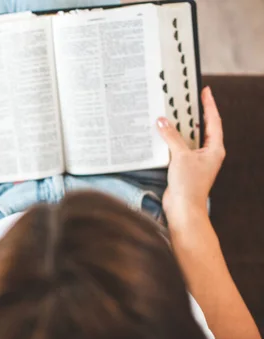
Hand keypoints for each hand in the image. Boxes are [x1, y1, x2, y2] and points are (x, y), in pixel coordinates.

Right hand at [157, 86, 224, 221]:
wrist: (183, 208)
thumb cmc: (189, 185)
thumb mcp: (181, 156)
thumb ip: (171, 137)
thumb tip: (161, 121)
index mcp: (214, 149)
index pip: (213, 121)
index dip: (209, 105)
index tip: (205, 91)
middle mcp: (207, 154)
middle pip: (202, 128)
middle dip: (194, 114)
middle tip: (187, 99)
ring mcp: (196, 161)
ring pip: (188, 138)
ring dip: (180, 128)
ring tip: (171, 114)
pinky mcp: (184, 168)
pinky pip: (178, 149)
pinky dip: (171, 141)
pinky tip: (162, 135)